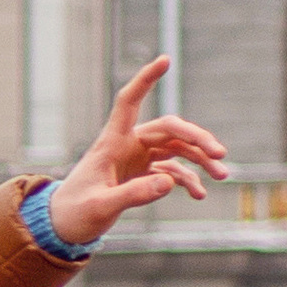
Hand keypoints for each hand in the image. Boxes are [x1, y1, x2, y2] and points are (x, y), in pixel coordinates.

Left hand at [45, 59, 227, 245]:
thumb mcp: (101, 206)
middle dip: (196, 138)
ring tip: (223, 175)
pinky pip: (172, 171)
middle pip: (168, 129)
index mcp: (111, 143)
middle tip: (220, 155)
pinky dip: (189, 180)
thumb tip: (168, 182)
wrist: (63, 227)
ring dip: (200, 160)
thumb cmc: (74, 213)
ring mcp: (136, 158)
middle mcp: (127, 145)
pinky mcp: (142, 174)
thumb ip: (132, 195)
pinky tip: (199, 195)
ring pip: (177, 148)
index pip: (128, 102)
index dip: (145, 80)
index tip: (164, 60)